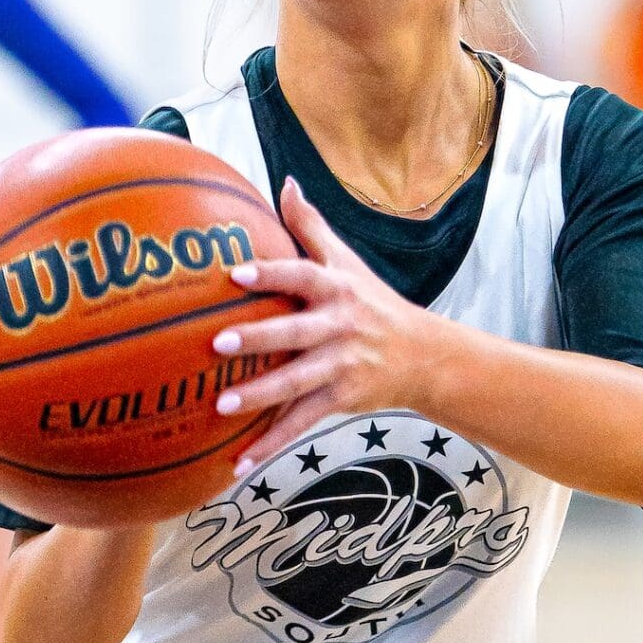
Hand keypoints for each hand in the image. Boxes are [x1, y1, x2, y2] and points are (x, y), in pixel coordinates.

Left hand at [212, 178, 439, 468]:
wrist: (424, 356)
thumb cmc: (373, 302)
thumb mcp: (347, 262)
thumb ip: (311, 225)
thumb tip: (284, 182)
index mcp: (337, 289)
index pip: (302, 275)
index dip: (270, 273)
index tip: (234, 273)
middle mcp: (340, 326)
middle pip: (295, 332)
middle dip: (259, 338)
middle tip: (217, 342)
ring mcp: (343, 365)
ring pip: (297, 383)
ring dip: (260, 396)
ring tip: (222, 406)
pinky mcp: (343, 398)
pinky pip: (302, 422)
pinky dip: (271, 442)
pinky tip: (240, 461)